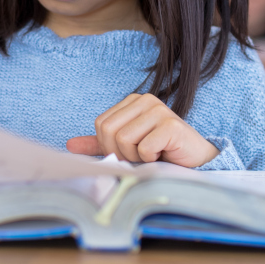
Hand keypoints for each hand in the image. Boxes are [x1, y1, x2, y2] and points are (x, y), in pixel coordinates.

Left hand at [65, 93, 219, 166]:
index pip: (101, 124)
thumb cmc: (160, 154)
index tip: (130, 152)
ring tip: (153, 156)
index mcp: (131, 101)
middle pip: (109, 131)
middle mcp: (145, 100)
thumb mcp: (125, 148)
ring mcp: (159, 109)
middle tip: (141, 157)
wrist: (195, 164)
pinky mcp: (171, 124)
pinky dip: (150, 159)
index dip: (109, 146)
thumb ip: (99, 144)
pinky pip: (143, 148)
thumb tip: (69, 145)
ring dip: (136, 157)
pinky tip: (164, 155)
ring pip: (124, 140)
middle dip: (121, 152)